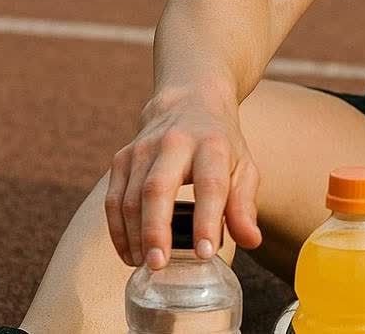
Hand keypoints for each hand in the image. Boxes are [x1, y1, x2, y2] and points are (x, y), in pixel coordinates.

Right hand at [105, 87, 263, 269]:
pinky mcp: (122, 158)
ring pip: (131, 197)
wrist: (189, 100)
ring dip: (134, 235)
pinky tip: (129, 253)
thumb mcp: (243, 168)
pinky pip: (113, 199)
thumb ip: (244, 206)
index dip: (207, 220)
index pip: (210, 185)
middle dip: (156, 229)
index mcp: (211, 146)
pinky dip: (118, 230)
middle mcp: (174, 144)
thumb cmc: (220, 144)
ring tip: (145, 265)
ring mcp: (142, 149)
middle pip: (158, 189)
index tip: (205, 253)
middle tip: (159, 264)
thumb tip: (251, 241)